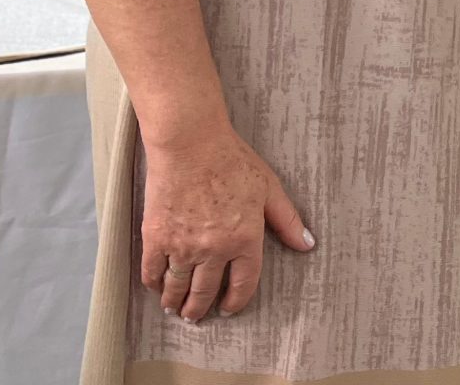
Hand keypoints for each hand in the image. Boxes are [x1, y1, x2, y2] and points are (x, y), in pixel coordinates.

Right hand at [139, 126, 314, 322]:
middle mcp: (214, 250)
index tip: (228, 309)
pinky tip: (156, 286)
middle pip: (205, 292)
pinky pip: (153, 271)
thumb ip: (287, 220)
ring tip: (175, 307)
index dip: (235, 302)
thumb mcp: (269, 188)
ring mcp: (183, 246)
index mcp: (244, 240)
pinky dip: (153, 283)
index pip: (243, 284)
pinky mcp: (156, 237)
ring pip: (177, 287)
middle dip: (200, 308)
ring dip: (176, 302)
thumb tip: (307, 244)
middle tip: (196, 315)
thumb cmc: (231, 161)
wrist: (190, 143)